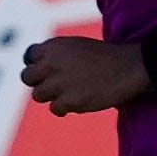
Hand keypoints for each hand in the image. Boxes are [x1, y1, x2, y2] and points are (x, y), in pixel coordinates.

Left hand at [20, 37, 151, 115]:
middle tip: (55, 85)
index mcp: (54, 46)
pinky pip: (55, 109)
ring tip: (71, 93)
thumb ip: (56, 55)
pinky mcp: (68, 100)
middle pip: (27, 77)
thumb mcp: (76, 47)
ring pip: (38, 95)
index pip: (29, 56)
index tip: (46, 71)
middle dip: (39, 82)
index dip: (37, 65)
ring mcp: (57, 82)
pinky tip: (78, 102)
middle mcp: (50, 63)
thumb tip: (39, 67)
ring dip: (52, 96)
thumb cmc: (106, 58)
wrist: (129, 68)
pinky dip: (65, 108)